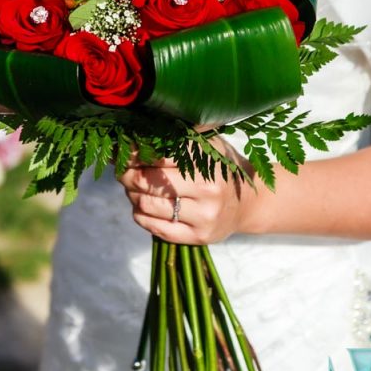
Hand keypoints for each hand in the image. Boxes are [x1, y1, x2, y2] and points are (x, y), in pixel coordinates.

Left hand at [118, 136, 256, 244]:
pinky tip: (141, 207)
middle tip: (122, 170)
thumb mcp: (208, 144)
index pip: (157, 156)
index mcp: (207, 159)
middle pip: (147, 181)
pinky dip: (140, 215)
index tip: (120, 151)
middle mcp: (207, 188)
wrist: (249, 202)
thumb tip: (133, 133)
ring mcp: (203, 216)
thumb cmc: (220, 167)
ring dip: (132, 195)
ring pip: (148, 205)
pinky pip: (156, 228)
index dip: (133, 153)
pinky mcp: (199, 237)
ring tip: (133, 188)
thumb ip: (177, 137)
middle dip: (127, 175)